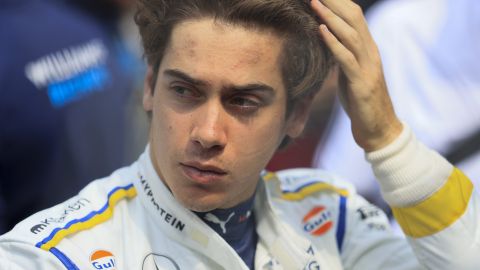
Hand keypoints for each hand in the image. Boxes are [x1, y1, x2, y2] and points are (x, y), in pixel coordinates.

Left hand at [310, 0, 402, 151]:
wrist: (379, 130)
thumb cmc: (361, 102)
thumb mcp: (350, 74)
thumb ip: (343, 56)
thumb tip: (328, 42)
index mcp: (368, 49)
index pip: (354, 17)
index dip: (338, 2)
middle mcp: (371, 53)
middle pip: (354, 18)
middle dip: (334, 2)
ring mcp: (368, 67)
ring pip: (351, 35)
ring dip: (331, 17)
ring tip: (315, 2)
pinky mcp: (362, 83)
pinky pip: (346, 59)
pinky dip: (334, 43)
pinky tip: (321, 31)